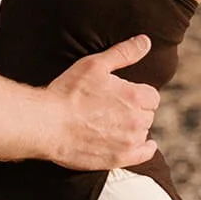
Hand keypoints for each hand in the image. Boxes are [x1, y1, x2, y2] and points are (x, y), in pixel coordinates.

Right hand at [42, 34, 158, 171]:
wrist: (48, 124)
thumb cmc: (69, 92)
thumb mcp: (95, 65)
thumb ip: (124, 53)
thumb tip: (145, 41)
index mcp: (135, 96)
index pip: (152, 96)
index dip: (138, 94)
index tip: (124, 95)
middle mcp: (137, 120)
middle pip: (147, 114)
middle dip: (135, 110)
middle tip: (114, 109)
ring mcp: (129, 141)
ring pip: (142, 132)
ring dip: (134, 128)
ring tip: (113, 124)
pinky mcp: (119, 158)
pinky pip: (144, 155)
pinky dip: (145, 149)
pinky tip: (145, 145)